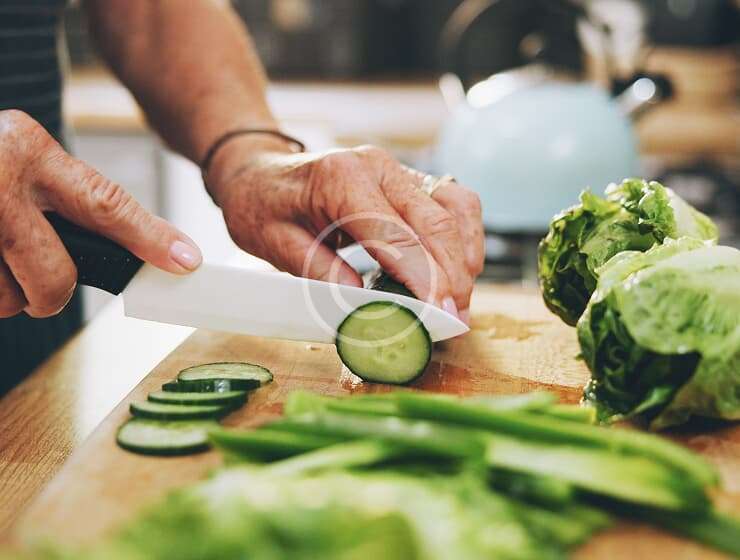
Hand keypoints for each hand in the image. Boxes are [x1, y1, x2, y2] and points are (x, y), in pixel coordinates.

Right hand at [0, 110, 201, 317]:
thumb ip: (63, 199)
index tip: (185, 262)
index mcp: (28, 149)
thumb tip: (135, 248)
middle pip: (56, 278)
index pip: (107, 204)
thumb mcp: (18, 160)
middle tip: (31, 273)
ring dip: (1, 291)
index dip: (150, 240)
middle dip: (48, 291)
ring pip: (8, 299)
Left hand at [206, 136, 483, 321]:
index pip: (396, 233)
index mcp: (341, 178)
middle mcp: (378, 166)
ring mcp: (397, 168)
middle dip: (452, 275)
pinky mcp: (408, 178)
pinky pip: (453, 201)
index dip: (424, 276)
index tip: (439, 313)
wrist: (259, 171)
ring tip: (460, 301)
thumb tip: (363, 302)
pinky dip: (465, 235)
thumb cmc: (261, 205)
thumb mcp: (273, 242)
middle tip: (456, 320)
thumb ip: (317, 269)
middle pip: (435, 221)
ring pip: (455, 206)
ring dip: (466, 255)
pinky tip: (461, 268)